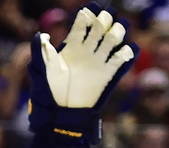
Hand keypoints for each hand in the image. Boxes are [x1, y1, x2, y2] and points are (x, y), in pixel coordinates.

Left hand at [27, 3, 136, 144]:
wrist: (64, 111)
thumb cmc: (51, 90)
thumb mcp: (44, 69)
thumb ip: (42, 51)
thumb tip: (42, 35)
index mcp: (72, 45)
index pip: (83, 22)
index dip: (87, 15)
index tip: (88, 14)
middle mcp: (87, 49)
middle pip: (101, 26)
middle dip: (105, 19)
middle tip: (103, 22)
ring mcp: (99, 60)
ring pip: (113, 38)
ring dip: (118, 31)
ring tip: (114, 35)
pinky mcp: (109, 73)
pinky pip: (122, 58)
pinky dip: (127, 52)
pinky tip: (123, 52)